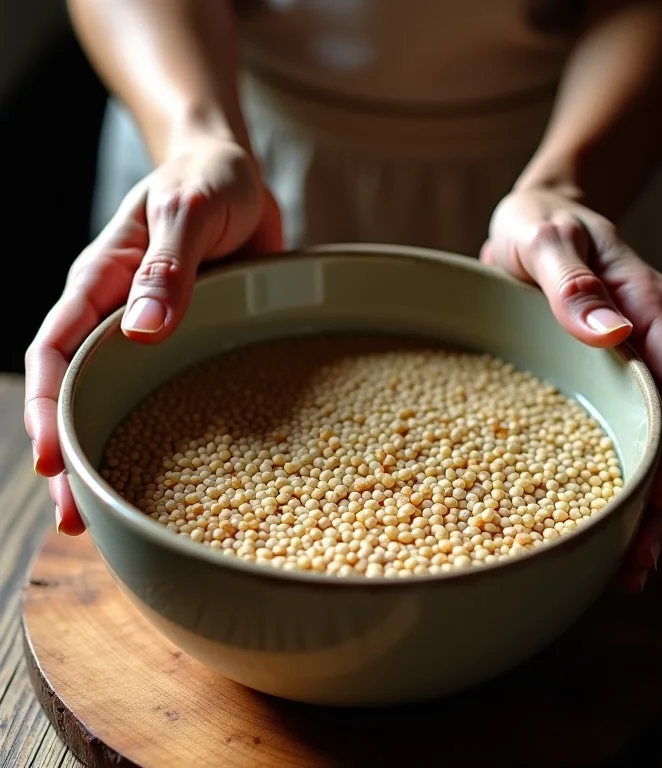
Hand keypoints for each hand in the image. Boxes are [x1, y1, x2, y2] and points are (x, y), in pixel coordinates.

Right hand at [25, 135, 282, 534]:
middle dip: (72, 451)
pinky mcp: (191, 336)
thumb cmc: (206, 182)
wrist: (238, 178)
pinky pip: (171, 384)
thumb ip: (167, 266)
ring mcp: (155, 330)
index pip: (58, 350)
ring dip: (115, 448)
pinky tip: (181, 464)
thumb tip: (143, 330)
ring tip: (116, 510)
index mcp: (102, 279)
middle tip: (77, 516)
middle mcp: (119, 313)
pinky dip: (166, 423)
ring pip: (122, 397)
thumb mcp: (189, 212)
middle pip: (81, 390)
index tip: (50, 460)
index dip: (48, 407)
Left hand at [482, 187, 661, 591]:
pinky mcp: (597, 376)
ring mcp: (624, 362)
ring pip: (648, 440)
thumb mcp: (546, 239)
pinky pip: (614, 429)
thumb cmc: (539, 223)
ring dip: (642, 503)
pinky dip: (610, 476)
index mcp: (646, 306)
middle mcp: (645, 341)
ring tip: (624, 565)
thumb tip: (612, 332)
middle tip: (637, 562)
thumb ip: (574, 282)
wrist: (533, 219)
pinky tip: (596, 517)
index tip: (661, 500)